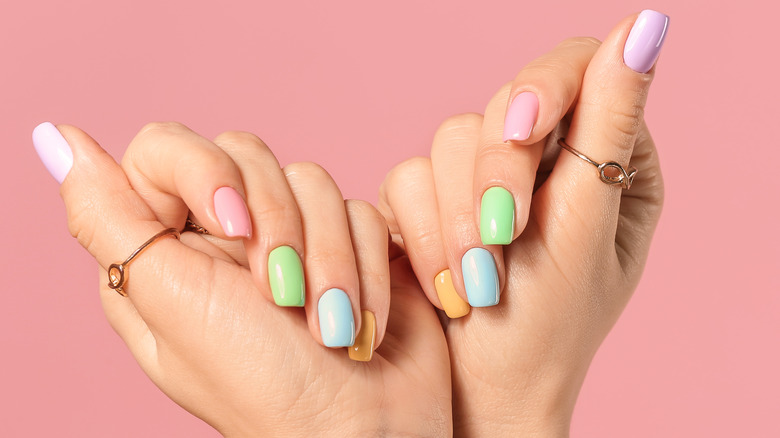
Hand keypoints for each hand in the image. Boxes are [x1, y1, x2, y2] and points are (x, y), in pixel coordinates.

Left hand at [33, 122, 451, 435]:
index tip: (232, 226)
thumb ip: (108, 219)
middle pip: (247, 155)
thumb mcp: (171, 303)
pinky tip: (359, 318)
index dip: (204, 171)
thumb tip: (57, 140)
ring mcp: (291, 237)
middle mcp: (224, 237)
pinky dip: (366, 267)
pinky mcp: (347, 242)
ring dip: (330, 258)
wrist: (364, 428)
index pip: (165, 149)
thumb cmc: (263, 385)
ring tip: (329, 323)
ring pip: (312, 180)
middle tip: (283, 296)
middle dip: (279, 226)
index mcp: (164, 250)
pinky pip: (360, 209)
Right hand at [378, 11, 666, 435]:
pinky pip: (407, 177)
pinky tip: (446, 281)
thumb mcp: (586, 226)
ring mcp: (484, 180)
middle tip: (502, 242)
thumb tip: (645, 25)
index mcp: (606, 159)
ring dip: (457, 215)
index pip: (578, 72)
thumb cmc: (548, 328)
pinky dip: (424, 231)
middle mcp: (543, 161)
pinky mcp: (431, 201)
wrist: (483, 395)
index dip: (544, 86)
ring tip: (476, 283)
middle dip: (495, 177)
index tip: (524, 127)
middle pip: (503, 104)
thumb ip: (608, 126)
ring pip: (448, 139)